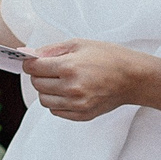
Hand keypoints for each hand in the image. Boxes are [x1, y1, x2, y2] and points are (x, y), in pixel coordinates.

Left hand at [22, 40, 150, 122]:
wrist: (133, 78)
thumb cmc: (109, 57)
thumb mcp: (79, 44)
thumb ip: (50, 50)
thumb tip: (27, 54)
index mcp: (69, 68)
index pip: (33, 68)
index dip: (31, 63)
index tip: (34, 62)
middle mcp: (71, 88)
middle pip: (37, 84)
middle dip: (39, 75)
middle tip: (51, 69)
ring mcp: (77, 105)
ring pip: (44, 100)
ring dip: (47, 90)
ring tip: (61, 81)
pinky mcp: (82, 115)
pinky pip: (56, 111)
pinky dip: (57, 102)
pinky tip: (69, 92)